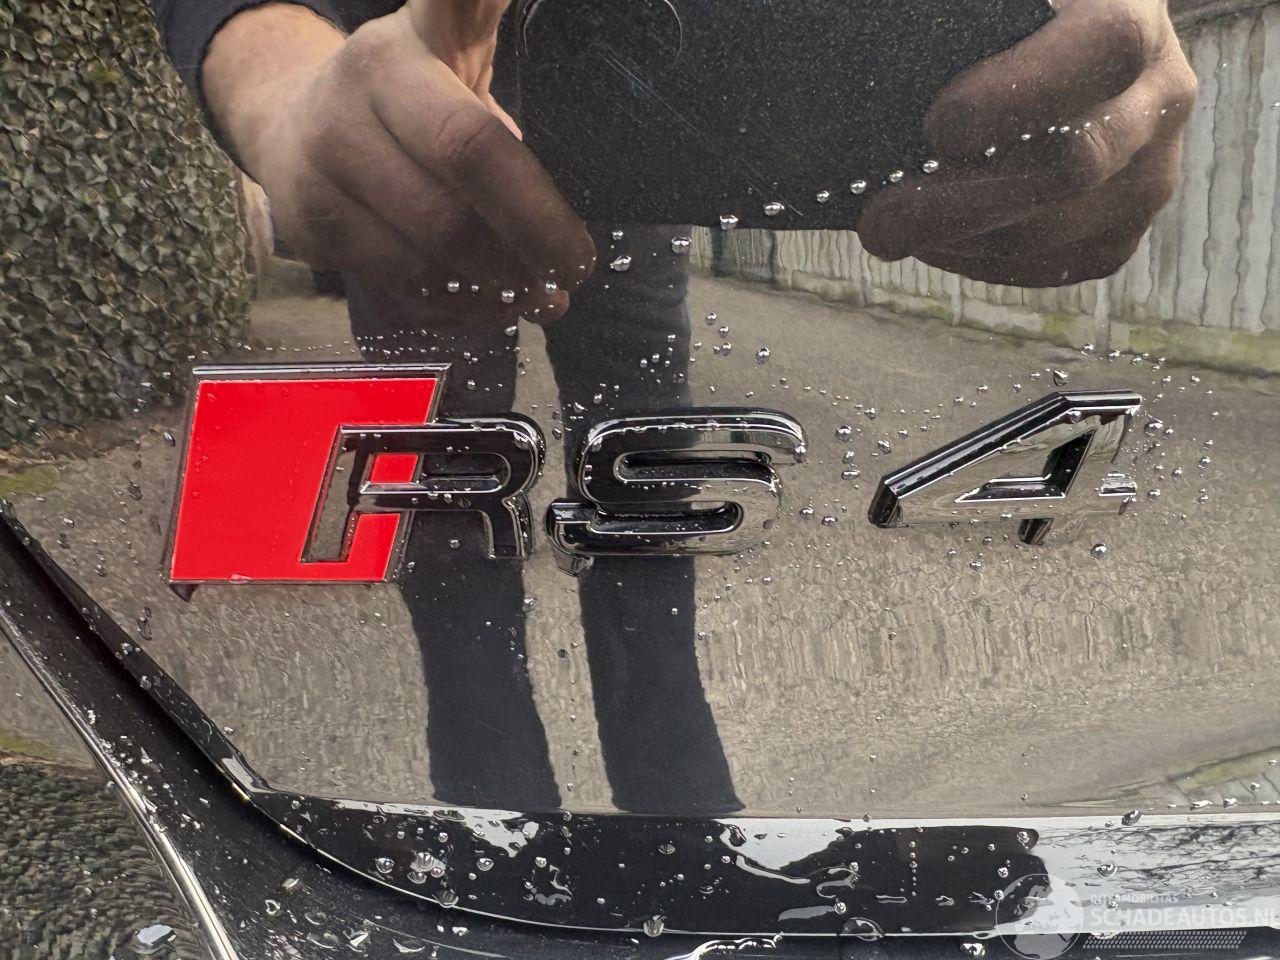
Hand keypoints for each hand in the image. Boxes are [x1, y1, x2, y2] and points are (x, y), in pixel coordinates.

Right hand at [204, 1, 594, 321]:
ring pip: (423, 266)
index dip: (532, 209)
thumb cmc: (404, 97)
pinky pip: (396, 291)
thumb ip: (504, 104)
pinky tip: (483, 303)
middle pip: (452, 219)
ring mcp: (317, 176)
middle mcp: (346, 113)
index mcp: (397, 61)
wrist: (288, 118)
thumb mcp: (452, 53)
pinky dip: (453, 310)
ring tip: (531, 299)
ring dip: (490, 297)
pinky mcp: (309, 233)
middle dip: (519, 264)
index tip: (580, 259)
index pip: (472, 144)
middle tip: (562, 282)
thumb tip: (564, 222)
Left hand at [856, 0, 1195, 286]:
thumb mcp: (995, 14)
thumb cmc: (1011, 30)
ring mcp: (1148, 176)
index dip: (1020, 95)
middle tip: (880, 219)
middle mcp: (1160, 99)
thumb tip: (902, 84)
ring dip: (955, 241)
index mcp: (1133, 16)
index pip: (1104, 50)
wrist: (1063, 61)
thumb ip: (970, 33)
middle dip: (960, 202)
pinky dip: (977, 260)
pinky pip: (1048, 266)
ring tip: (888, 230)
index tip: (938, 127)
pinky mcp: (1119, 236)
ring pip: (1053, 232)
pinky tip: (934, 241)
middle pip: (1074, 166)